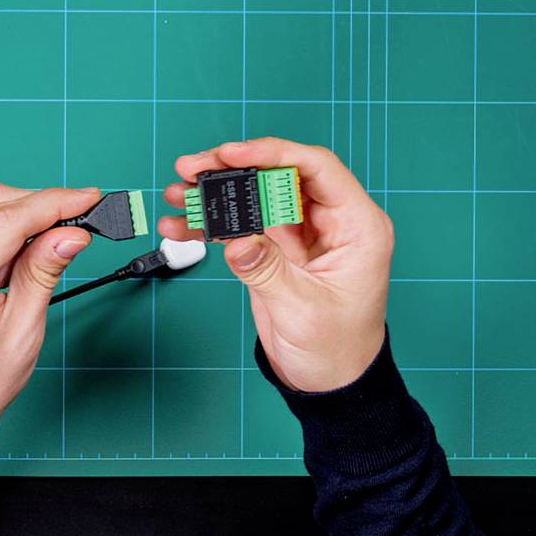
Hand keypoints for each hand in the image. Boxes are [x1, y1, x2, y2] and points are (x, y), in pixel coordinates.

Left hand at [0, 181, 96, 441]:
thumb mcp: (21, 333)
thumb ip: (43, 272)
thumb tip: (72, 232)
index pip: (5, 222)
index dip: (53, 203)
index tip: (88, 198)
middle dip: (38, 200)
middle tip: (76, 215)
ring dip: (17, 204)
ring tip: (47, 232)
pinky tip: (17, 238)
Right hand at [159, 138, 392, 392]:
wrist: (328, 383)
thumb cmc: (337, 349)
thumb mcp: (305, 311)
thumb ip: (269, 271)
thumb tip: (238, 240)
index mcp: (356, 226)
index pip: (316, 168)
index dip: (274, 153)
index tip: (233, 153)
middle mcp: (328, 220)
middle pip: (278, 173)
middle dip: (232, 167)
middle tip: (194, 167)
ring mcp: (299, 231)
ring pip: (254, 193)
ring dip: (214, 191)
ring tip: (178, 193)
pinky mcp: (275, 246)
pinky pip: (240, 222)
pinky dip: (210, 222)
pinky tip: (182, 224)